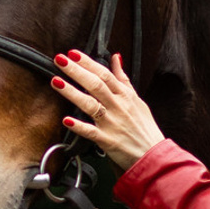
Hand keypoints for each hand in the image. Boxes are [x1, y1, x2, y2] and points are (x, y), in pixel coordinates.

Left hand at [53, 50, 162, 167]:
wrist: (153, 155)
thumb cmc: (144, 128)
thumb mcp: (137, 99)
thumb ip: (123, 79)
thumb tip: (116, 59)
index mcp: (124, 96)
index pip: (105, 74)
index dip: (88, 63)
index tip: (73, 53)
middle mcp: (118, 107)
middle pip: (95, 85)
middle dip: (76, 71)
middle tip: (60, 60)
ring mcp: (112, 124)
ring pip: (90, 105)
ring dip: (72, 93)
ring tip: (56, 82)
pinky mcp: (107, 141)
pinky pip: (91, 132)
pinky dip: (79, 126)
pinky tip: (67, 120)